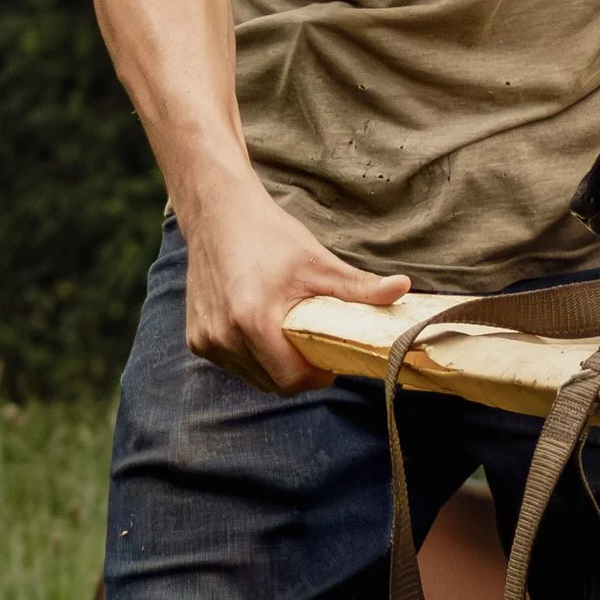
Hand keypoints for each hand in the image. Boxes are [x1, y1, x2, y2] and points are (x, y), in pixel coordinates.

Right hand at [180, 175, 409, 396]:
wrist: (217, 215)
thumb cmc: (270, 236)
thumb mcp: (318, 263)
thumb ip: (359, 286)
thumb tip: (404, 288)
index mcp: (252, 321)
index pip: (291, 380)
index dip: (316, 376)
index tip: (330, 360)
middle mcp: (223, 337)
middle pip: (273, 384)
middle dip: (299, 373)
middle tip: (315, 348)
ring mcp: (206, 341)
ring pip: (253, 378)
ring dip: (275, 368)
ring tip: (290, 338)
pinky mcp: (195, 339)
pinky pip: (234, 365)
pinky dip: (253, 358)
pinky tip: (264, 333)